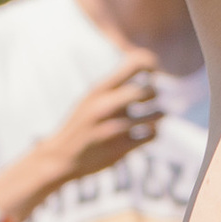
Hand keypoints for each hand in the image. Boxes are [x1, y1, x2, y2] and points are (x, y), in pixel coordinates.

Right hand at [48, 64, 163, 190]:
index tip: (153, 72)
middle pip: (148, 90)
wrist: (61, 157)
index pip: (134, 65)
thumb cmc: (81, 124)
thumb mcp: (91, 98)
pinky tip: (146, 133)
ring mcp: (114, 128)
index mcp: (99, 90)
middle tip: (152, 99)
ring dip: (159, 115)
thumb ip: (114, 85)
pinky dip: (153, 132)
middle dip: (154, 93)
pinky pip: (150, 135)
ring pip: (155, 115)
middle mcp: (106, 106)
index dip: (149, 64)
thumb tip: (143, 67)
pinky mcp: (120, 148)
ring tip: (156, 115)